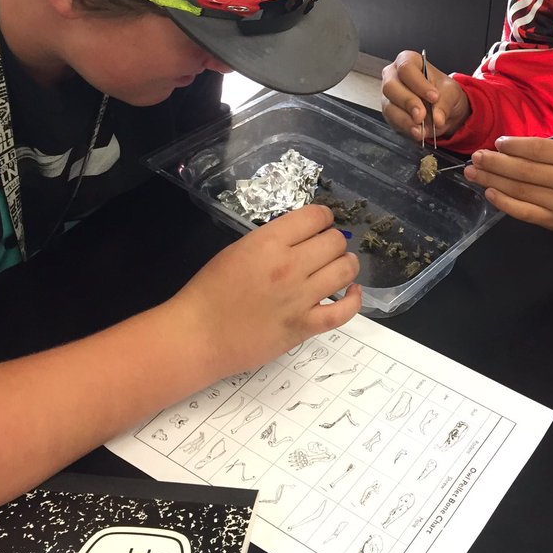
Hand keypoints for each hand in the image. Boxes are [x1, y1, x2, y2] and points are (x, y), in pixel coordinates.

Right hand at [168, 205, 360, 378]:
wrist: (197, 336)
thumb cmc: (210, 290)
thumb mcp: (238, 249)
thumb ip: (272, 240)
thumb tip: (302, 236)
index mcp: (269, 242)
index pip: (315, 217)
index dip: (323, 217)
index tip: (320, 224)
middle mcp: (289, 266)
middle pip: (335, 241)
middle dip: (333, 241)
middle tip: (325, 249)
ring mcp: (299, 298)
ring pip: (345, 270)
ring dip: (346, 264)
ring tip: (339, 265)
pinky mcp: (304, 327)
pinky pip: (343, 311)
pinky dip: (354, 299)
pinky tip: (352, 291)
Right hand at [381, 50, 470, 141]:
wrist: (443, 109)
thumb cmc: (443, 91)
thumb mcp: (451, 92)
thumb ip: (445, 103)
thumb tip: (437, 118)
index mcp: (408, 61)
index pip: (406, 68)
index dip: (418, 84)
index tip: (434, 97)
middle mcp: (393, 76)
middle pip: (391, 86)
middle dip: (408, 102)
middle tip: (423, 115)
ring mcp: (389, 95)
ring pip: (389, 105)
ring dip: (406, 118)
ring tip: (421, 127)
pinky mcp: (389, 112)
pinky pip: (392, 120)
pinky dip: (406, 127)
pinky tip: (417, 131)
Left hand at [464, 137, 552, 231]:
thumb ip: (542, 150)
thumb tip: (503, 148)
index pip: (539, 150)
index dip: (514, 146)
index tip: (496, 143)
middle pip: (525, 171)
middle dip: (496, 163)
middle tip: (477, 157)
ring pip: (520, 191)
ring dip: (492, 180)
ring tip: (474, 172)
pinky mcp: (551, 221)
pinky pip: (523, 211)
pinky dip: (503, 202)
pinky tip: (489, 192)